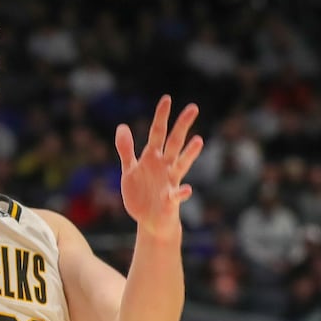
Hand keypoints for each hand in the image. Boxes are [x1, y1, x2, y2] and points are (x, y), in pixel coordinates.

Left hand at [116, 96, 202, 235]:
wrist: (149, 221)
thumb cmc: (141, 194)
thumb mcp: (129, 170)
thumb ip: (126, 150)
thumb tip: (122, 126)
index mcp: (153, 158)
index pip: (158, 133)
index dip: (161, 117)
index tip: (167, 99)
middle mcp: (165, 167)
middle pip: (174, 142)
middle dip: (182, 125)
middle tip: (193, 107)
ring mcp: (170, 182)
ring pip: (181, 165)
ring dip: (189, 154)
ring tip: (198, 141)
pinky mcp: (170, 201)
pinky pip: (177, 195)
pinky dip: (181, 193)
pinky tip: (186, 190)